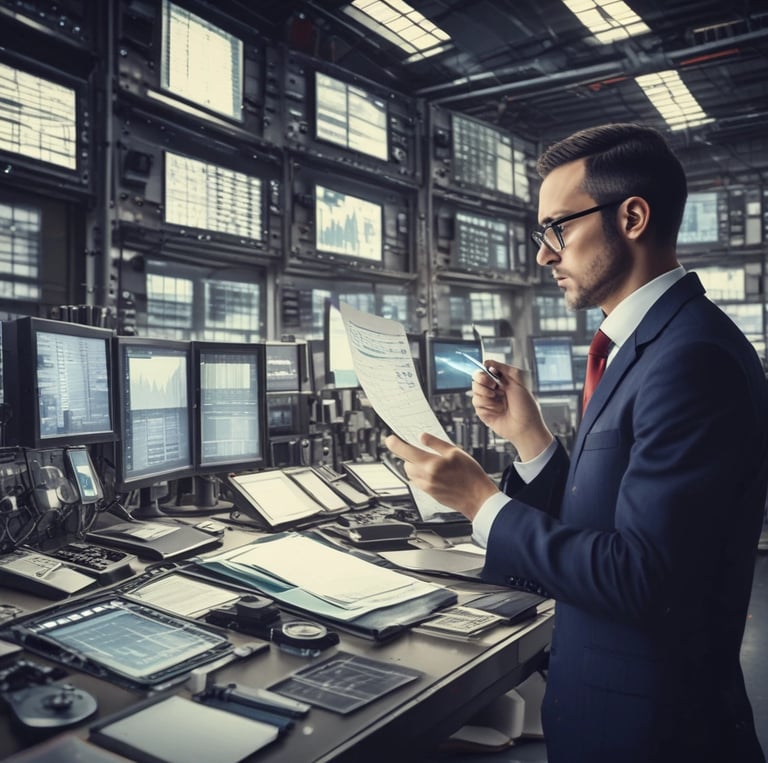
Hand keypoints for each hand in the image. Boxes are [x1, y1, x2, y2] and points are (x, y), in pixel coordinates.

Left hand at [384, 432, 499, 519]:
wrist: (478, 498)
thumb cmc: (471, 475)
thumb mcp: (456, 452)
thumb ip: (436, 443)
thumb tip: (422, 437)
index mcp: (432, 464)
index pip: (406, 451)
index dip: (395, 444)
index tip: (390, 439)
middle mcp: (426, 477)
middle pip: (406, 463)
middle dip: (409, 455)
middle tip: (420, 450)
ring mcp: (427, 487)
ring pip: (410, 474)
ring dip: (414, 466)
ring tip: (429, 462)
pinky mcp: (429, 494)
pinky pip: (417, 482)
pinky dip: (420, 476)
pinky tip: (434, 473)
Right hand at [471, 361, 552, 460]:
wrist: (525, 426)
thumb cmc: (526, 406)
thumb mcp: (518, 382)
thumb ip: (503, 369)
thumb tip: (487, 362)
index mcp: (502, 382)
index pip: (486, 370)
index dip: (484, 370)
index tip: (489, 372)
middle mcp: (494, 390)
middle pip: (476, 378)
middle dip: (482, 379)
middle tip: (493, 385)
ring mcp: (488, 401)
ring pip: (474, 389)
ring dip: (484, 392)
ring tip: (495, 397)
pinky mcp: (483, 412)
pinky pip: (476, 401)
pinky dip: (484, 403)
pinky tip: (495, 408)